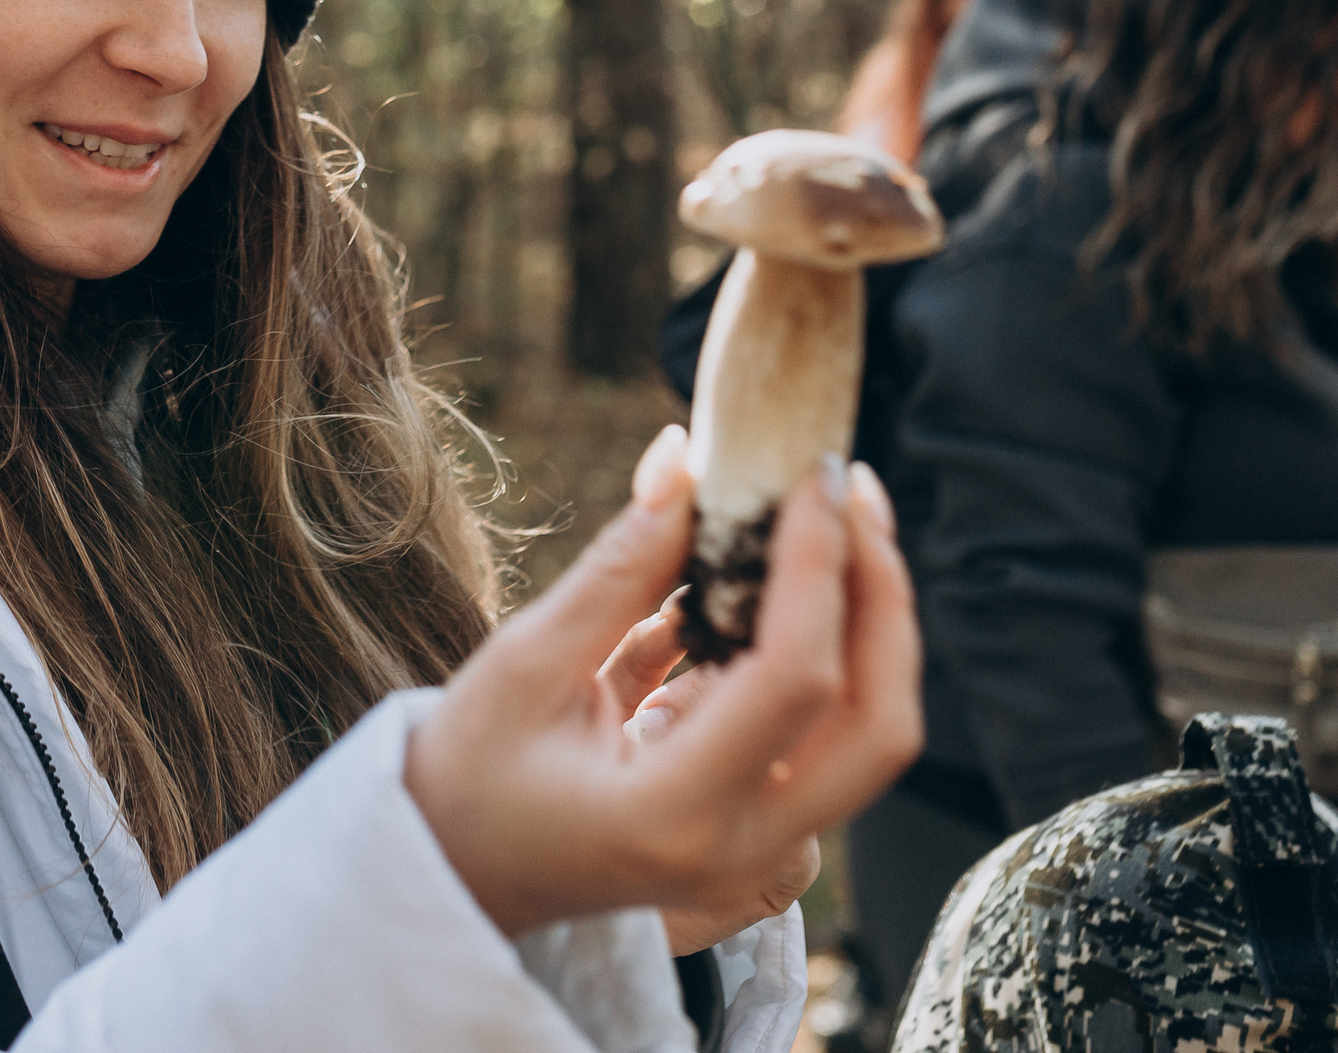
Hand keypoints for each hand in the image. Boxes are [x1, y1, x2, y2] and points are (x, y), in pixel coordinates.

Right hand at [405, 427, 920, 939]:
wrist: (453, 876)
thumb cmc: (466, 779)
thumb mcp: (522, 664)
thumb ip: (617, 569)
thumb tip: (682, 461)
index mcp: (673, 814)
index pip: (792, 679)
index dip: (816, 566)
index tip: (811, 476)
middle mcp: (737, 848)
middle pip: (878, 723)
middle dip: (883, 598)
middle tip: (848, 493)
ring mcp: (758, 853)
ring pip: (871, 734)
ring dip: (871, 623)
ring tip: (833, 520)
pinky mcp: (759, 832)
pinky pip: (828, 737)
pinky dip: (828, 651)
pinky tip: (781, 577)